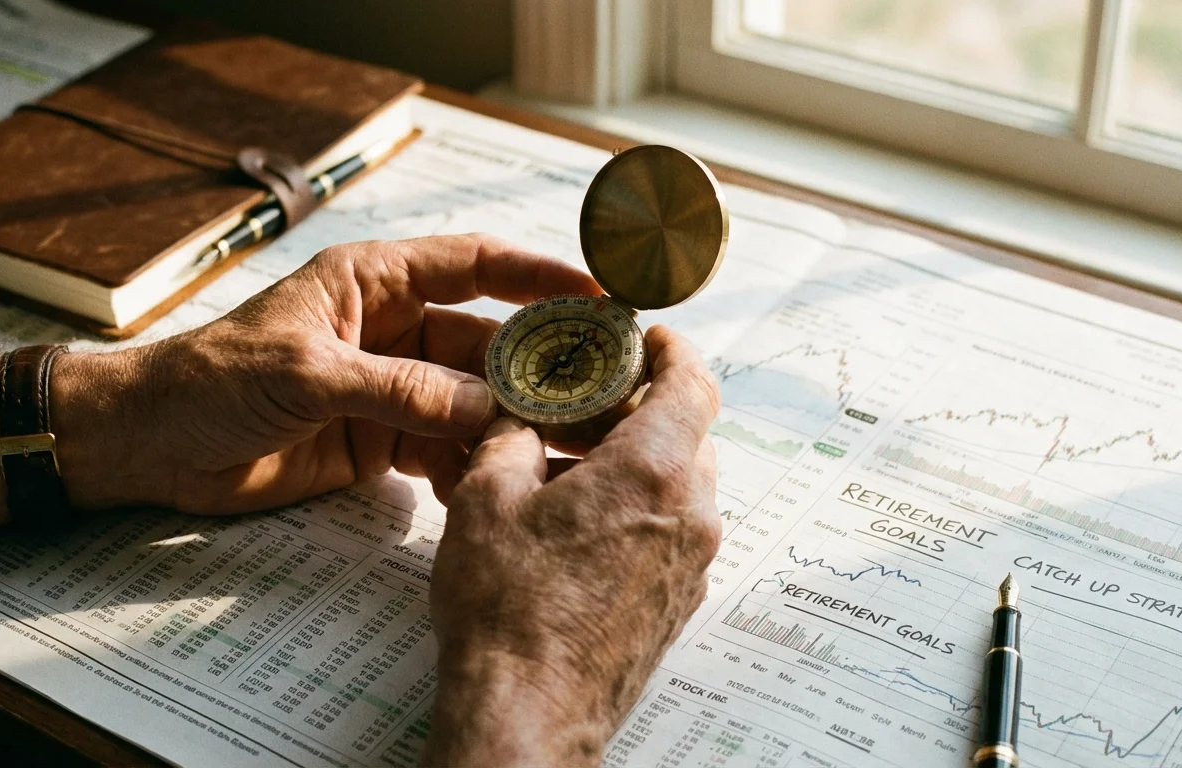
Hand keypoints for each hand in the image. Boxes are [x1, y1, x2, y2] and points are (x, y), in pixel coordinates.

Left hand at [0, 234, 600, 534]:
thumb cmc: (212, 379)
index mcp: (374, 282)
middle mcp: (392, 328)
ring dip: (510, 422)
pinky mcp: (379, 439)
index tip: (599, 291)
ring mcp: (390, 386)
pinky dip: (470, 465)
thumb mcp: (307, 373)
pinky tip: (498, 484)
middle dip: (537, 366)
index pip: (474, 265)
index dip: (538, 274)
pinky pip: (442, 447)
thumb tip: (486, 408)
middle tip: (595, 392)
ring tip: (561, 447)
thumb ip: (399, 390)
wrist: (152, 446)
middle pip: (486, 341)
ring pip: (471, 399)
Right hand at [422, 325, 721, 766]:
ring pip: (681, 484)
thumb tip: (519, 415)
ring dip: (637, 462)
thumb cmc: (506, 609)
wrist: (528, 711)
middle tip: (586, 404)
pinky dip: (639, 509)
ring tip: (569, 470)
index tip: (649, 338)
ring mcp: (692, 564)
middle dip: (642, 409)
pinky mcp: (679, 602)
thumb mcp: (487, 496)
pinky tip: (579, 526)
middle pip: (689, 433)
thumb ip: (511, 435)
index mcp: (653, 470)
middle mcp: (691, 513)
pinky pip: (672, 531)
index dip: (673, 350)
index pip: (694, 383)